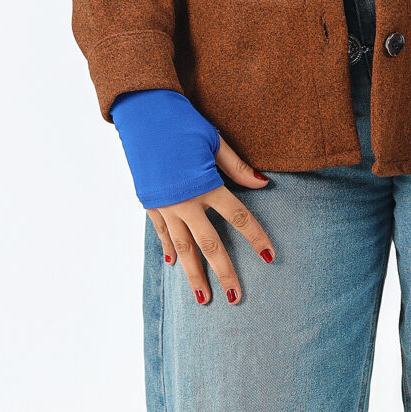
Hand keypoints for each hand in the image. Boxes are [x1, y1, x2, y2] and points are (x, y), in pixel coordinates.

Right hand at [145, 137, 275, 306]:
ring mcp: (164, 205)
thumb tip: (263, 183)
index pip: (239, 217)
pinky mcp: (149, 203)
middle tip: (235, 297)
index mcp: (205, 184)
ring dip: (193, 274)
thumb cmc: (181, 122)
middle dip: (224, 272)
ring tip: (203, 298)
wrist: (141, 113)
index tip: (269, 256)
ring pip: (182, 248)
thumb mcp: (213, 141)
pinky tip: (174, 265)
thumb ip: (237, 167)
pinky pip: (161, 232)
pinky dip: (167, 249)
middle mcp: (185, 201)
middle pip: (210, 244)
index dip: (255, 237)